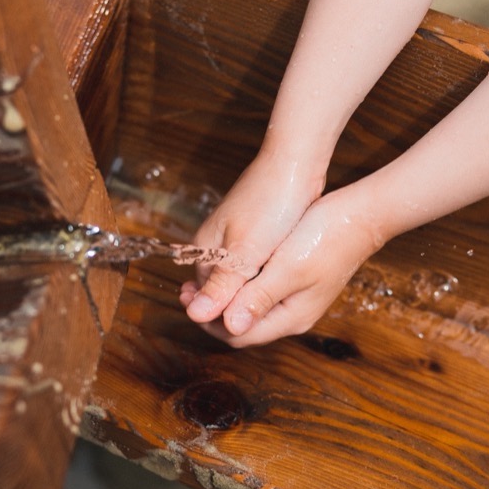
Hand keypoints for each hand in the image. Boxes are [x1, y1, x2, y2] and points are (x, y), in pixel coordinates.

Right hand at [180, 151, 323, 327]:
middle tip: (273, 312)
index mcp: (204, 252)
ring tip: (280, 297)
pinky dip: (265, 276)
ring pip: (239, 281)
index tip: (258, 324)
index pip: (206, 302)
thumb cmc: (271, 203)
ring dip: (254, 293)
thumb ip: (222, 286)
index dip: (228, 319)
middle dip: (242, 307)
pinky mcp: (253, 235)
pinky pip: (253, 267)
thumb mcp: (246, 251)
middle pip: (221, 294)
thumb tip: (193, 316)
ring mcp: (233, 241)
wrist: (295, 163)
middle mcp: (213, 248)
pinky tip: (283, 278)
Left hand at [185, 186, 384, 347]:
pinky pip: (259, 293)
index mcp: (290, 318)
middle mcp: (293, 315)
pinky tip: (227, 270)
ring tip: (198, 281)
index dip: (208, 320)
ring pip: (248, 309)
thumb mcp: (287, 269)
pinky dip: (238, 286)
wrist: (362, 215)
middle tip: (184, 290)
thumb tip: (226, 325)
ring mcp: (296, 300)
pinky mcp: (296, 282)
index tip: (185, 300)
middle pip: (242, 326)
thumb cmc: (324, 238)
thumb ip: (256, 297)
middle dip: (212, 311)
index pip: (238, 335)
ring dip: (224, 298)